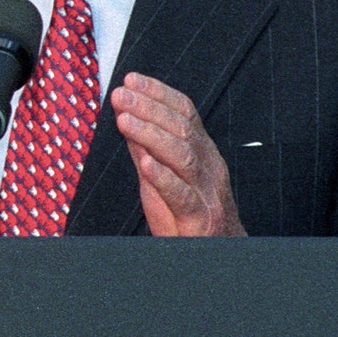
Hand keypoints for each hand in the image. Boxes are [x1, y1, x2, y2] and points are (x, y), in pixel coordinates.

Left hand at [111, 72, 246, 236]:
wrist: (217, 256)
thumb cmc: (188, 217)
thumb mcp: (162, 176)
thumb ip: (146, 149)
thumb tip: (127, 118)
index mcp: (203, 153)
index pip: (184, 113)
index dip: (158, 93)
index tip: (131, 80)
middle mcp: (209, 167)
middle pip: (181, 129)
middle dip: (148, 107)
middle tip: (120, 94)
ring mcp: (207, 192)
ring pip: (183, 156)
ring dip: (151, 134)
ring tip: (124, 120)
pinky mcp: (200, 218)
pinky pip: (182, 195)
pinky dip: (163, 177)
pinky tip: (145, 163)